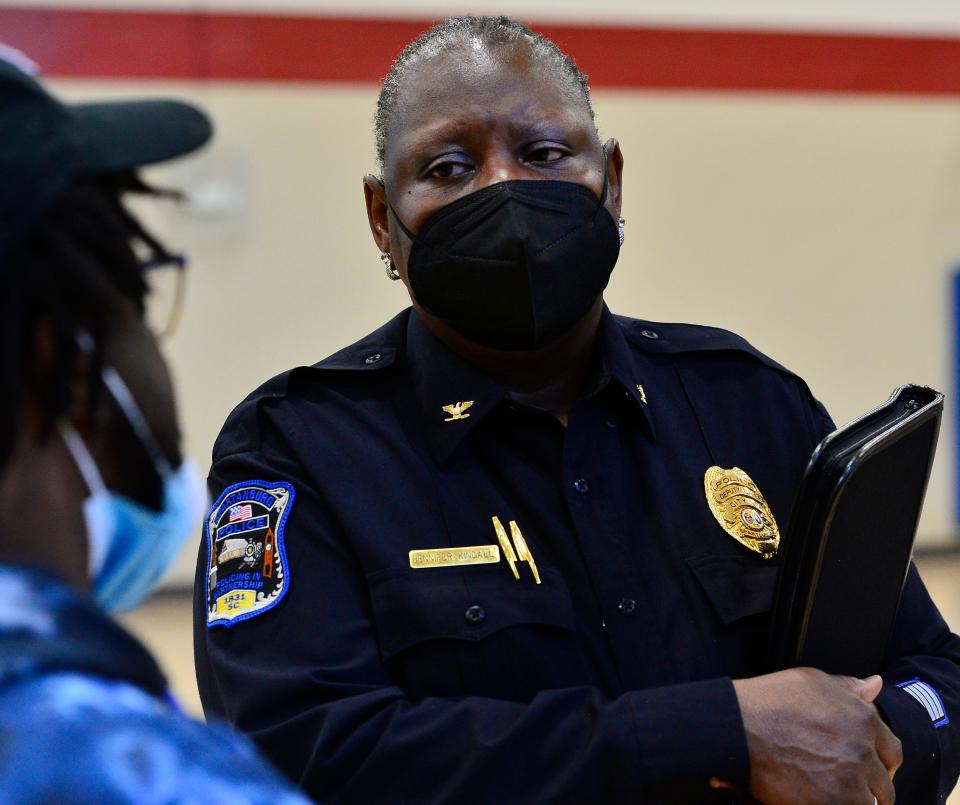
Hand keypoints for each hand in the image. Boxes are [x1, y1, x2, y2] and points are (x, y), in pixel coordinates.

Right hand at [732, 668, 901, 803]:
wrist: (738, 729)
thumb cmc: (769, 702)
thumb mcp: (811, 681)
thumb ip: (847, 687)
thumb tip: (874, 685)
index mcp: (863, 719)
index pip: (892, 750)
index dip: (880, 760)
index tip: (868, 766)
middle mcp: (862, 751)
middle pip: (884, 782)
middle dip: (870, 785)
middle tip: (847, 783)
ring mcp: (849, 781)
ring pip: (871, 802)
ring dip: (856, 800)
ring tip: (831, 791)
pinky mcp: (833, 804)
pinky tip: (821, 799)